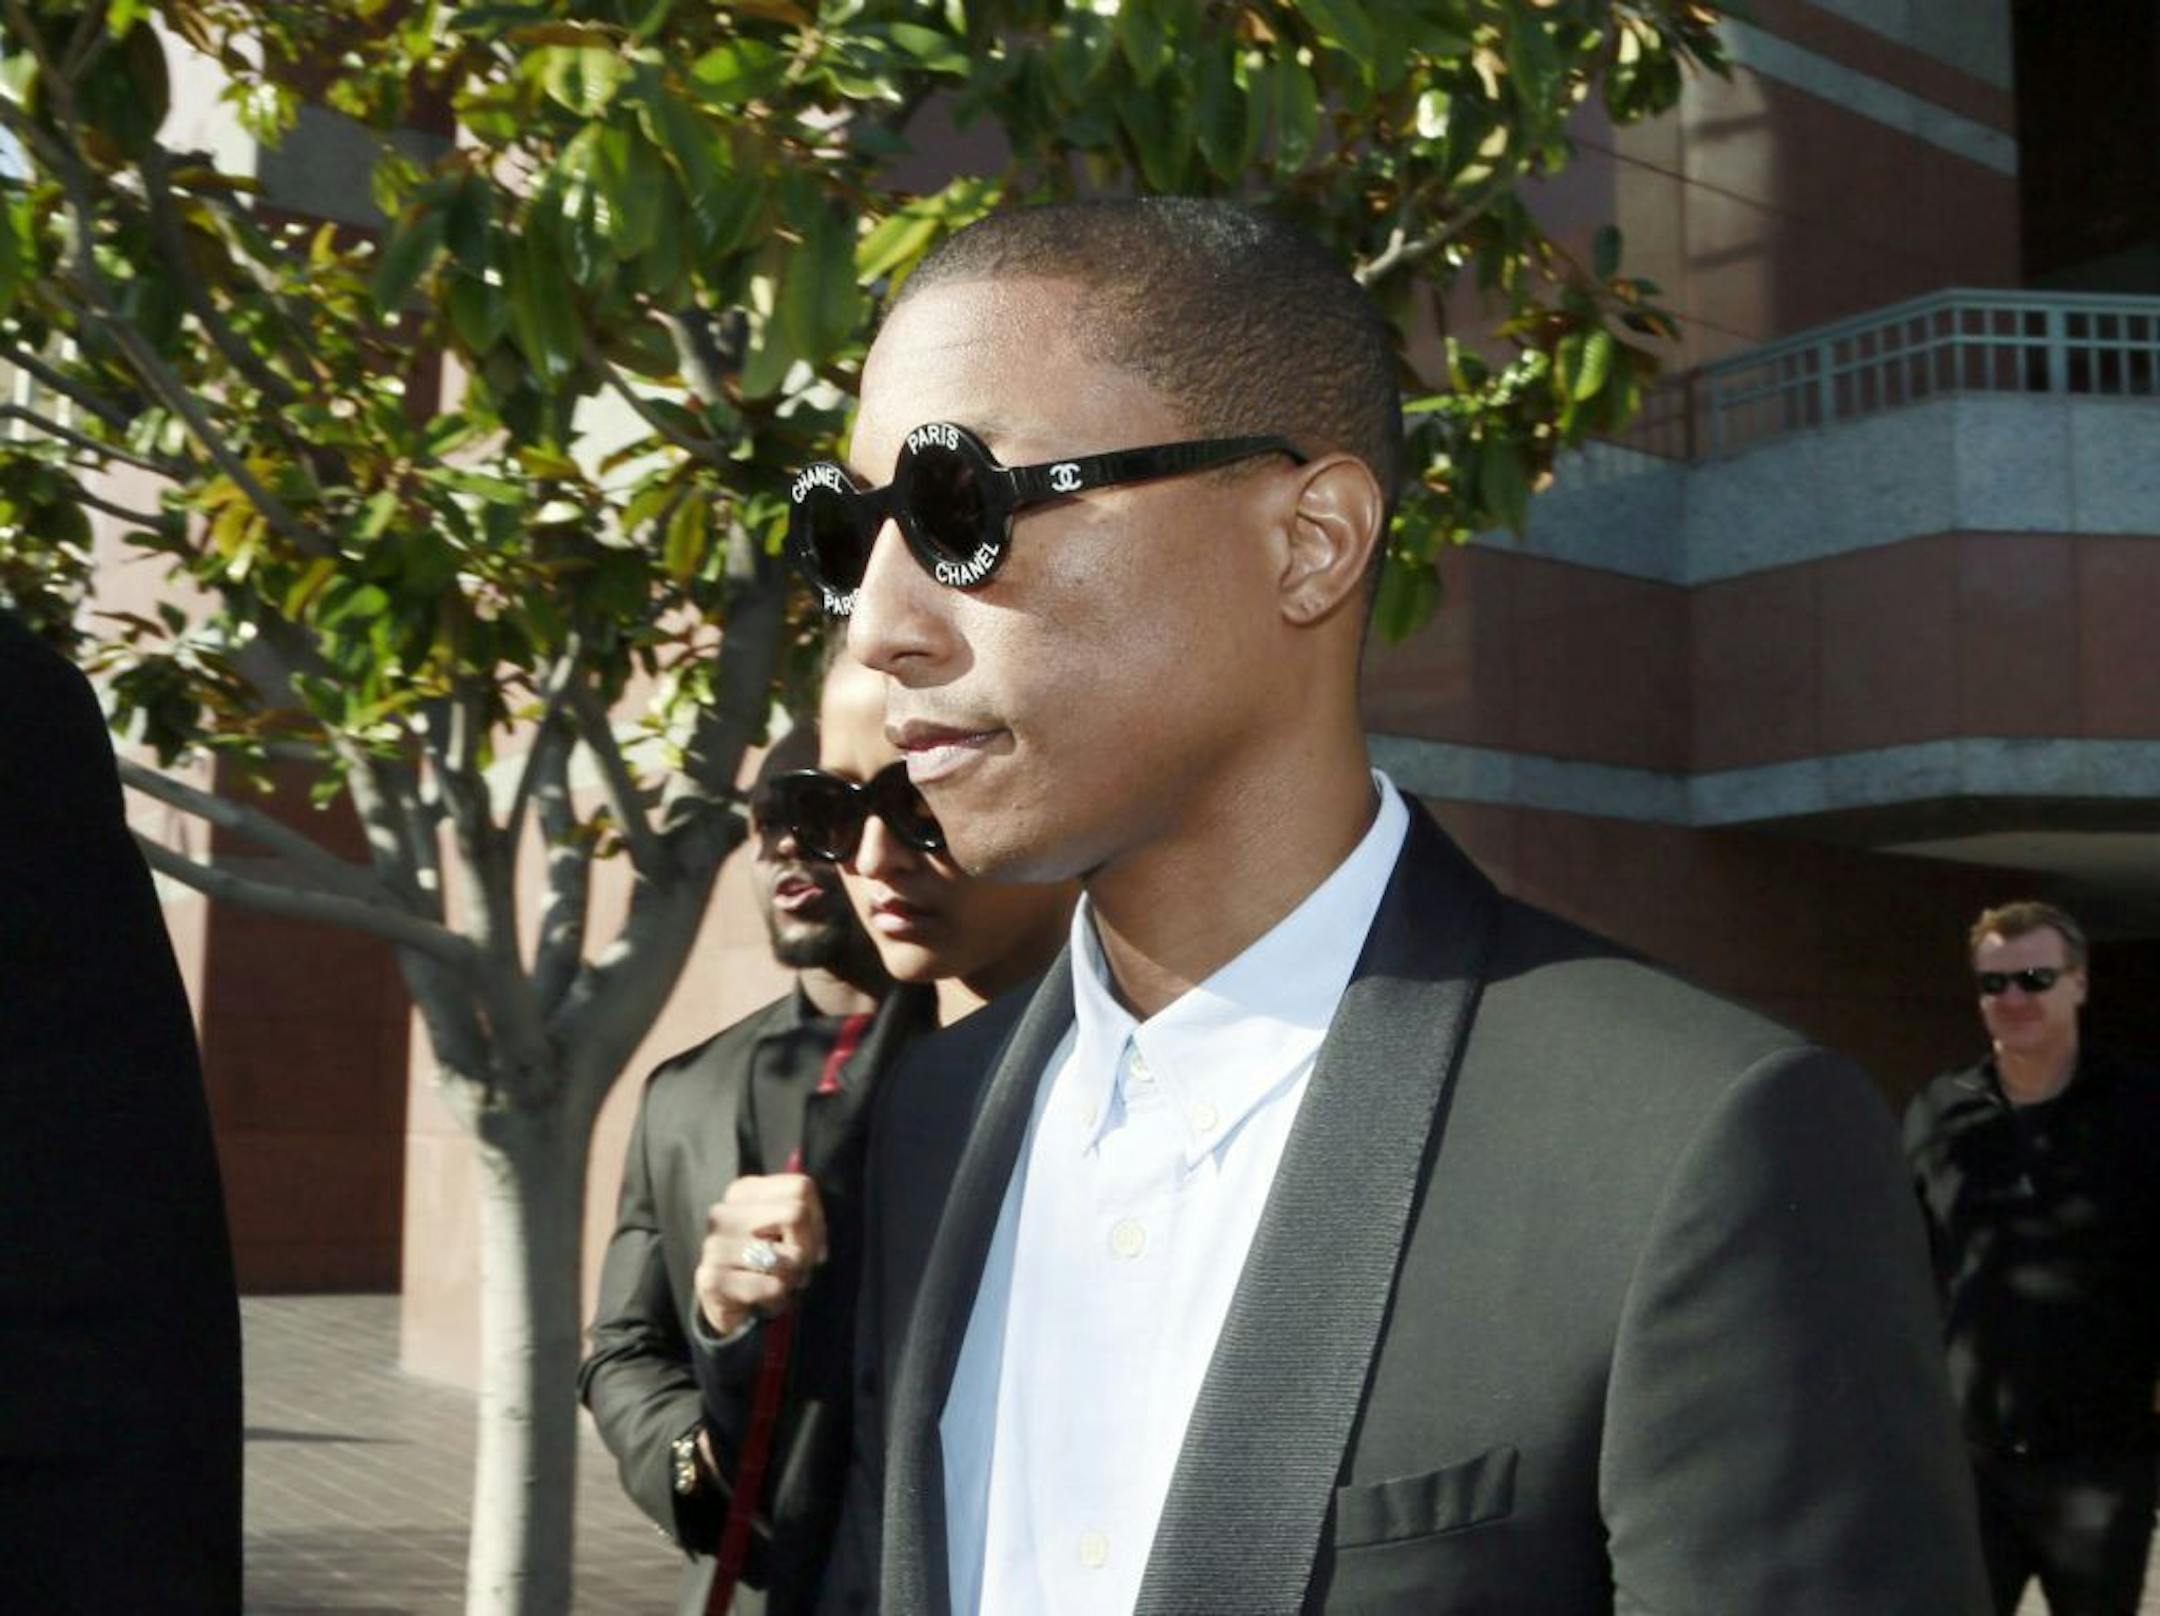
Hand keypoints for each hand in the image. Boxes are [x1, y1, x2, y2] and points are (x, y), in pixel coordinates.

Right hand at [694, 1173, 826, 1337]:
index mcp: (742, 1192)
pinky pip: (773, 1286)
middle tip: (799, 1268)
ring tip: (778, 1283)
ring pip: (788, 1255)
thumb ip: (805, 1220)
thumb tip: (819, 1247)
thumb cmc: (765, 1264)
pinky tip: (763, 1300)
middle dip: (808, 1248)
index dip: (816, 1220)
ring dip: (793, 1277)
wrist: (727, 1306)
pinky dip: (778, 1298)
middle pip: (796, 1215)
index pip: (800, 1188)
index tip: (810, 1243)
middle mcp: (723, 1214)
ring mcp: (714, 1246)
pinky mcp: (712, 1280)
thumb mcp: (786, 1232)